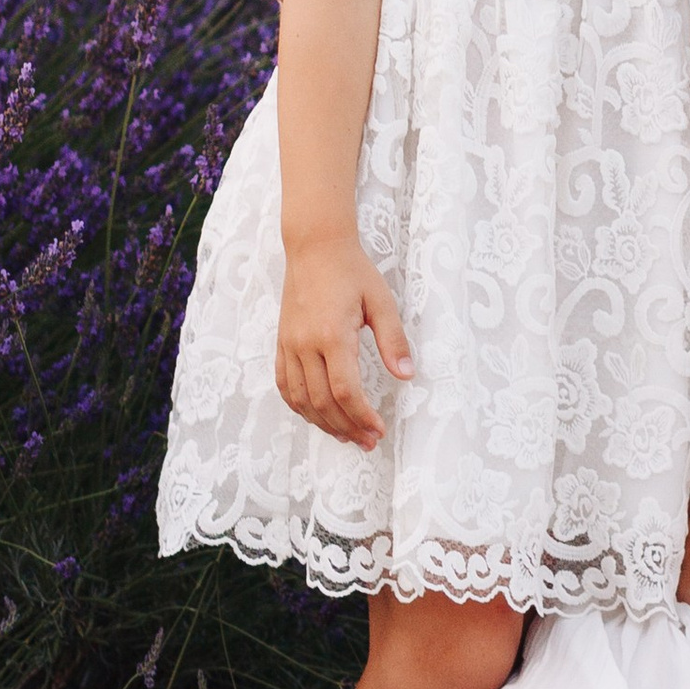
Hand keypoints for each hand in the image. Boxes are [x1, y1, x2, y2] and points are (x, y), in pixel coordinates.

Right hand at [275, 235, 412, 445]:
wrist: (315, 247)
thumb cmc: (353, 271)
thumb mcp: (381, 301)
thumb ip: (393, 340)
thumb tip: (406, 376)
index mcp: (333, 335)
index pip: (345, 391)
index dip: (362, 416)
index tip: (379, 430)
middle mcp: (306, 344)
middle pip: (322, 402)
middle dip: (347, 427)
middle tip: (368, 441)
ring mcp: (289, 345)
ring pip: (300, 399)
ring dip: (323, 423)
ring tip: (347, 436)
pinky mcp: (282, 343)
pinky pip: (284, 385)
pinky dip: (299, 407)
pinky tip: (317, 415)